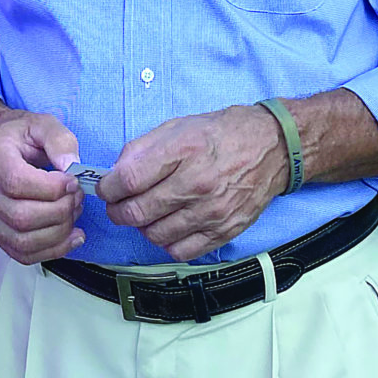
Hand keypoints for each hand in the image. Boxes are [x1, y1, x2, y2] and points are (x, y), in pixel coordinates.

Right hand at [0, 101, 84, 264]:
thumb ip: (59, 140)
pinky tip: (72, 237)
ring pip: (22, 241)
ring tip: (75, 213)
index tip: (74, 181)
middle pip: (21, 217)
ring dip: (59, 233)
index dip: (52, 188)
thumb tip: (72, 166)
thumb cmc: (22, 135)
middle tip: (78, 197)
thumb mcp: (42, 124)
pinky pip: (22, 254)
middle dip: (60, 211)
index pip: (17, 183)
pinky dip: (52, 251)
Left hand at [100, 104, 289, 261]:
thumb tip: (114, 174)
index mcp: (184, 150)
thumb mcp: (178, 126)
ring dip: (141, 227)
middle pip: (138, 211)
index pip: (130, 179)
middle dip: (118, 211)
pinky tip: (167, 227)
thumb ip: (142, 149)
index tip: (105, 188)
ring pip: (156, 235)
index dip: (108, 188)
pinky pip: (181, 251)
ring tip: (144, 214)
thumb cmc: (221, 134)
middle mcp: (198, 183)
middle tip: (117, 206)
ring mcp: (213, 211)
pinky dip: (166, 243)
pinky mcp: (225, 230)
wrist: (272, 148)